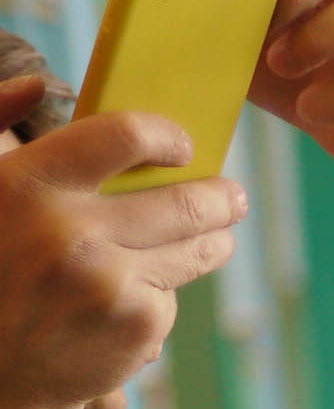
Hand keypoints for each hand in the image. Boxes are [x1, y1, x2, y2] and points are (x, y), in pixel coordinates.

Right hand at [0, 107, 235, 408]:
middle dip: (220, 196)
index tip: (181, 144)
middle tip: (232, 195)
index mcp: (26, 185)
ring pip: (195, 247)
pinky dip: (160, 290)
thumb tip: (39, 84)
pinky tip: (132, 297)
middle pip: (185, 199)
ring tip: (217, 234)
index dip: (165, 136)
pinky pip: (171, 291)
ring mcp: (108, 281)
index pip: (124, 135)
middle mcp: (69, 232)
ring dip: (214, 238)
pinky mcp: (137, 324)